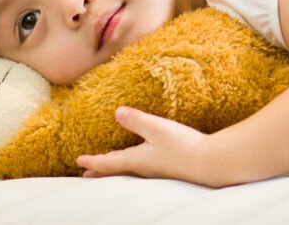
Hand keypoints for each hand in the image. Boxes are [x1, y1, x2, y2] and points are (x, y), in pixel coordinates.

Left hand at [77, 107, 220, 185]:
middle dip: (101, 171)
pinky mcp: (168, 169)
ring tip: (109, 169)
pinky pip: (142, 170)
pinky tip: (141, 162)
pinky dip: (132, 167)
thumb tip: (117, 112)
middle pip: (116, 171)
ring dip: (115, 170)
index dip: (93, 161)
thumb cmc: (182, 146)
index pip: (109, 162)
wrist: (209, 163)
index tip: (78, 162)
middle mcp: (143, 169)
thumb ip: (137, 120)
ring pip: (129, 172)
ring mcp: (156, 171)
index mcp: (136, 160)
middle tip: (86, 175)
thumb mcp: (156, 128)